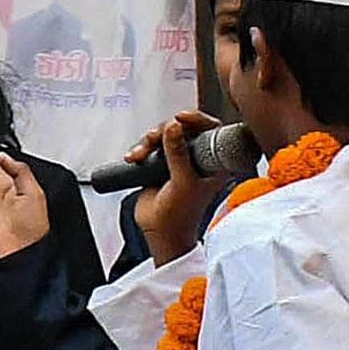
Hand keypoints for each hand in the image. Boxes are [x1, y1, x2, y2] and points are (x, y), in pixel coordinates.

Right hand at [126, 109, 222, 265]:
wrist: (160, 231)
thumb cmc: (181, 214)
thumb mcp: (183, 182)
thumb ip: (179, 154)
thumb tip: (174, 126)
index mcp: (214, 162)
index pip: (212, 130)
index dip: (197, 119)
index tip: (181, 118)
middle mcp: (198, 158)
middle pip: (183, 128)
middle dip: (166, 130)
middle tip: (155, 138)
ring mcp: (178, 160)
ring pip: (164, 135)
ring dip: (148, 141)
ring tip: (141, 155)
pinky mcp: (160, 164)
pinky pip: (150, 146)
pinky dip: (140, 149)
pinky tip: (134, 158)